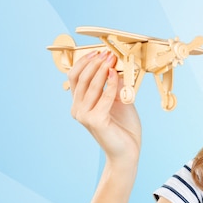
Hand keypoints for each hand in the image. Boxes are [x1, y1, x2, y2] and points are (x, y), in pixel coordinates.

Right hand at [67, 51, 141, 166]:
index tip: (97, 52)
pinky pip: (104, 96)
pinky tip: (116, 74)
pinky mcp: (95, 121)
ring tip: (111, 60)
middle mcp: (78, 109)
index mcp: (79, 103)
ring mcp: (84, 116)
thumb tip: (113, 66)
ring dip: (102, 69)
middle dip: (95, 63)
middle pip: (81, 78)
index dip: (84, 62)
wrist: (127, 150)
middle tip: (107, 53)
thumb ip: (113, 85)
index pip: (74, 77)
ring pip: (90, 85)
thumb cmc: (122, 127)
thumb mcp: (117, 100)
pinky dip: (111, 84)